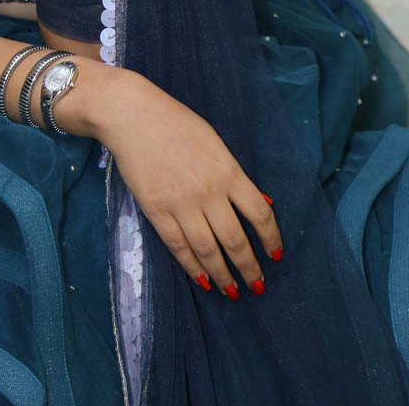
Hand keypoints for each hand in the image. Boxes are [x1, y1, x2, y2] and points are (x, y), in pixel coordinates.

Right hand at [100, 70, 282, 297]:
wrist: (132, 116)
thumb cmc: (176, 123)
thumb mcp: (214, 143)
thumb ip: (236, 176)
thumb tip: (262, 204)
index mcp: (227, 171)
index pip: (259, 213)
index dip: (271, 239)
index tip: (276, 256)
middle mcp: (209, 191)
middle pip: (236, 240)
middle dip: (249, 268)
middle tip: (257, 286)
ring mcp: (181, 203)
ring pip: (208, 250)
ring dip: (224, 275)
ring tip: (233, 292)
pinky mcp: (156, 210)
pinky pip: (178, 246)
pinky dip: (193, 267)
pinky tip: (204, 280)